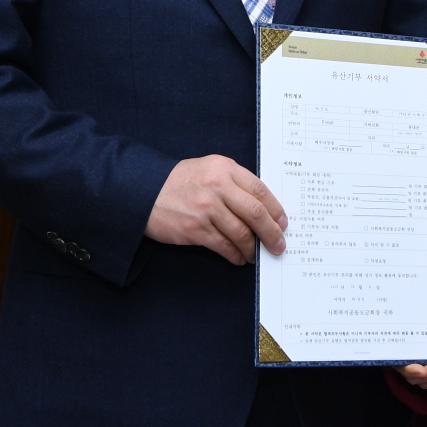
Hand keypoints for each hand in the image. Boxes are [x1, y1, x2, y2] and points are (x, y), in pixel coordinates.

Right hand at [145, 155, 286, 265]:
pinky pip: (224, 246)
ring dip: (252, 248)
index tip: (283, 223)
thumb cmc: (179, 182)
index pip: (260, 190)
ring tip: (255, 255)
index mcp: (225, 168)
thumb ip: (234, 182)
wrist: (143, 191)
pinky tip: (238, 258)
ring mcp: (206, 208)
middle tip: (278, 245)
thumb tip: (262, 209)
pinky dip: (235, 255)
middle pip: (256, 213)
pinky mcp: (195, 229)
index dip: (276, 210)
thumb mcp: (209, 169)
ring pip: (241, 233)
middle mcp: (218, 186)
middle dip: (271, 233)